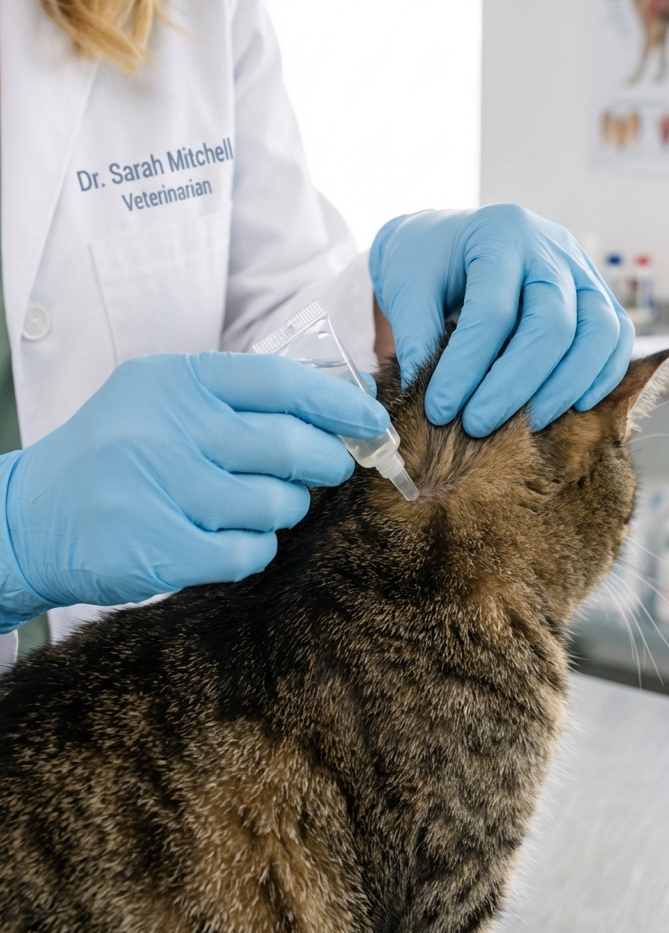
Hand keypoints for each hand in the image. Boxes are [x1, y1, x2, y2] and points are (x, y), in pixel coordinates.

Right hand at [0, 351, 387, 626]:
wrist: (32, 517)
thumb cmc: (117, 452)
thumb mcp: (163, 399)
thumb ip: (239, 397)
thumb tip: (340, 405)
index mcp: (174, 381)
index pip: (280, 381)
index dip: (338, 402)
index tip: (371, 419)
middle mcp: (166, 429)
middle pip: (290, 447)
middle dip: (328, 462)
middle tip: (331, 468)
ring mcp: (159, 490)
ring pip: (276, 505)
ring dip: (284, 509)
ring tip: (254, 504)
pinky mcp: (157, 549)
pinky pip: (249, 551)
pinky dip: (255, 548)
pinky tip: (230, 538)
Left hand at [369, 204, 633, 435]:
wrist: (452, 242)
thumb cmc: (427, 263)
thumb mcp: (405, 285)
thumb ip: (414, 335)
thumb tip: (427, 394)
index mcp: (500, 235)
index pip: (493, 310)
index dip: (466, 367)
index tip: (439, 409)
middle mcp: (551, 247)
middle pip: (553, 324)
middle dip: (516, 385)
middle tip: (477, 425)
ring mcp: (583, 270)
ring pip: (599, 332)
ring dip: (565, 387)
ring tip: (526, 426)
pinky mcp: (599, 296)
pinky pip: (618, 338)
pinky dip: (602, 376)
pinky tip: (570, 408)